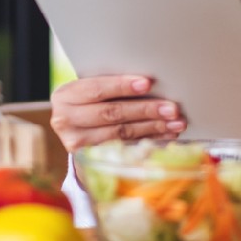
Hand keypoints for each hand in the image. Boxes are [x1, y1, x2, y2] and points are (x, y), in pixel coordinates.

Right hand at [49, 75, 185, 151]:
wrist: (74, 128)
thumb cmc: (90, 101)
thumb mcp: (91, 90)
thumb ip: (110, 85)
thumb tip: (151, 81)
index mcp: (65, 95)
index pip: (97, 89)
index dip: (122, 86)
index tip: (148, 83)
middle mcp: (65, 120)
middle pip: (112, 113)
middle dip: (145, 110)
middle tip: (172, 108)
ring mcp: (76, 142)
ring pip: (120, 133)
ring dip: (153, 127)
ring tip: (175, 123)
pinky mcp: (89, 159)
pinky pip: (125, 148)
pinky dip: (149, 140)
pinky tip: (166, 135)